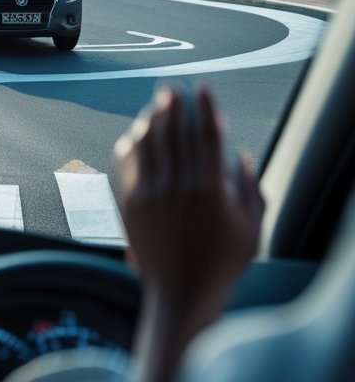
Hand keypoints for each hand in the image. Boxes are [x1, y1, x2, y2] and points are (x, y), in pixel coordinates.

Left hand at [114, 86, 262, 381]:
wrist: (182, 293)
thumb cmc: (222, 262)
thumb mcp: (251, 226)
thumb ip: (249, 186)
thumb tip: (239, 155)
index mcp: (211, 187)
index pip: (207, 133)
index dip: (205, 107)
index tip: (203, 89)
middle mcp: (179, 185)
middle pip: (174, 132)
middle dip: (173, 105)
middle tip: (172, 88)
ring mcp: (151, 193)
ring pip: (148, 143)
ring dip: (151, 119)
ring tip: (156, 105)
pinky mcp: (131, 203)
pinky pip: (129, 163)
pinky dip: (134, 144)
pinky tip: (137, 134)